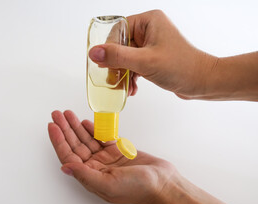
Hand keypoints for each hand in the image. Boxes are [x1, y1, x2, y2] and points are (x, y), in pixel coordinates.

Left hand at [48, 110, 175, 203]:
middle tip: (56, 114)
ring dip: (76, 126)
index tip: (52, 126)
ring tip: (66, 114)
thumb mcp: (108, 184)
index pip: (68, 156)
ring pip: (86, 139)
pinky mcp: (116, 151)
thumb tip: (64, 167)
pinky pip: (100, 137)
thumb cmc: (138, 188)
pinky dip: (92, 129)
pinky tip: (84, 122)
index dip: (58, 141)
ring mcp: (106, 158)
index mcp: (90, 176)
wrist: (162, 183)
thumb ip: (85, 175)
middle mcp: (95, 167)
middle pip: (74, 145)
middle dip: (64, 129)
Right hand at [89, 10, 218, 99]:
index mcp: (149, 21)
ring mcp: (151, 44)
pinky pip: (133, 64)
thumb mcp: (145, 62)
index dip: (109, 48)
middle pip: (119, 45)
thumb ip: (117, 57)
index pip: (117, 30)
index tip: (104, 64)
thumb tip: (94, 52)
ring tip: (124, 87)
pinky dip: (130, 77)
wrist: (203, 82)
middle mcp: (149, 30)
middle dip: (116, 65)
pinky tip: (131, 88)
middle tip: (113, 79)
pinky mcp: (152, 57)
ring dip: (123, 74)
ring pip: (125, 57)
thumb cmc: (182, 67)